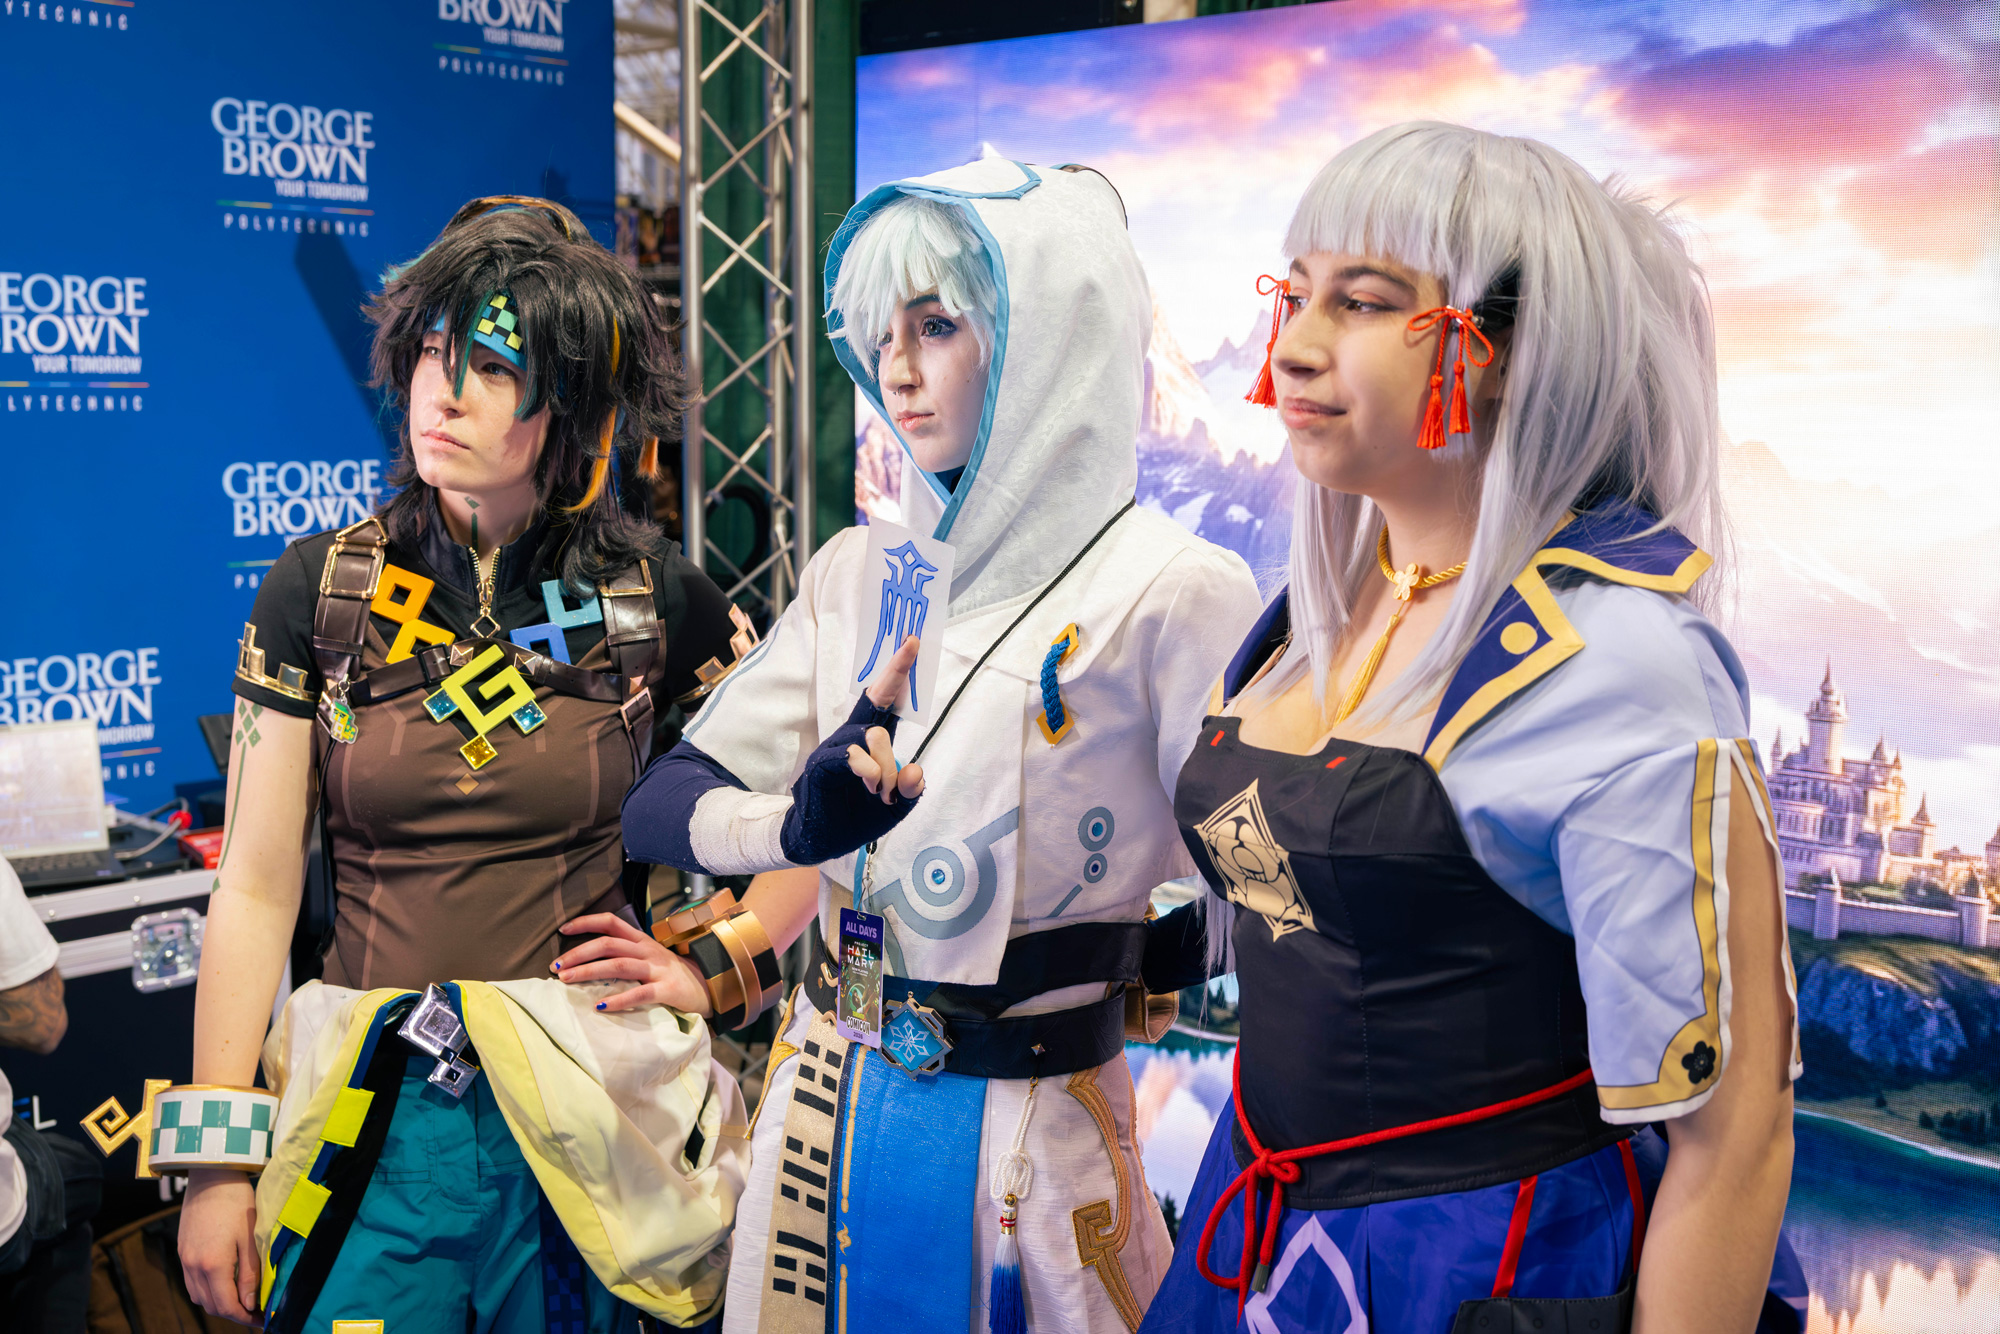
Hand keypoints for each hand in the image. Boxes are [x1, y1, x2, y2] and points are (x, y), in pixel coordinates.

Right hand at [179, 1168, 261, 1324]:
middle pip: (212, 1306)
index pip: (227, 1306)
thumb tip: (250, 1304)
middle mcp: (194, 1266)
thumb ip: (250, 1274)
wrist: (211, 1176)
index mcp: (213, 1265)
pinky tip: (224, 1284)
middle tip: (256, 1312)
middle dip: (234, 1313)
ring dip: (219, 1304)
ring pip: (199, 1297)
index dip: (246, 1318)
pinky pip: (192, 1283)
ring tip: (242, 1300)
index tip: (263, 1320)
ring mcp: (185, 1259)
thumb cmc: (238, 1202)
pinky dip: (207, 1291)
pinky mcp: (182, 1251)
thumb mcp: (251, 1239)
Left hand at [555, 912, 711, 1014]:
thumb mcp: (649, 958)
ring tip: (567, 980)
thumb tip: (589, 960)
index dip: (586, 922)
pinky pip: (640, 993)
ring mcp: (658, 969)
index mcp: (641, 940)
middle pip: (608, 944)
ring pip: (619, 965)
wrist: (710, 987)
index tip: (562, 930)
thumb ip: (625, 955)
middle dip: (578, 953)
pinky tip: (600, 1006)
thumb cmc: (672, 974)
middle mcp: (648, 951)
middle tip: (556, 967)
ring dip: (589, 971)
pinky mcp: (668, 989)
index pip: (611, 922)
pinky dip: (618, 999)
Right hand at [780, 645, 925, 865]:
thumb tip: (917, 771)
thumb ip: (910, 790)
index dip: (898, 671)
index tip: (913, 642)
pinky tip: (872, 786)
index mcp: (868, 742)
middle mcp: (850, 738)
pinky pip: (852, 756)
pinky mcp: (822, 766)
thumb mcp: (895, 806)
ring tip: (882, 794)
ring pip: (871, 738)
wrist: (818, 839)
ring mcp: (834, 749)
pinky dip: (869, 770)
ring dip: (885, 769)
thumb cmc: (855, 815)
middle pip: (880, 723)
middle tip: (890, 791)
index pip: (885, 699)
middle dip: (893, 759)